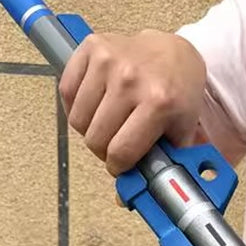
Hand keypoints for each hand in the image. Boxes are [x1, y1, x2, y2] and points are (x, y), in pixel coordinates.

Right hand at [58, 30, 207, 174]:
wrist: (174, 53)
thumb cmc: (178, 95)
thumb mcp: (179, 134)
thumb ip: (158, 168)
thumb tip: (125, 199)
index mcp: (158, 103)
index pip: (120, 152)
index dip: (118, 166)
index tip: (122, 164)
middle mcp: (131, 80)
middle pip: (95, 139)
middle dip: (104, 150)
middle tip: (117, 142)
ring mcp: (109, 61)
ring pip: (77, 119)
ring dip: (89, 129)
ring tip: (108, 122)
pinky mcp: (91, 47)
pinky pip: (66, 91)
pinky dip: (76, 105)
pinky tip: (95, 104)